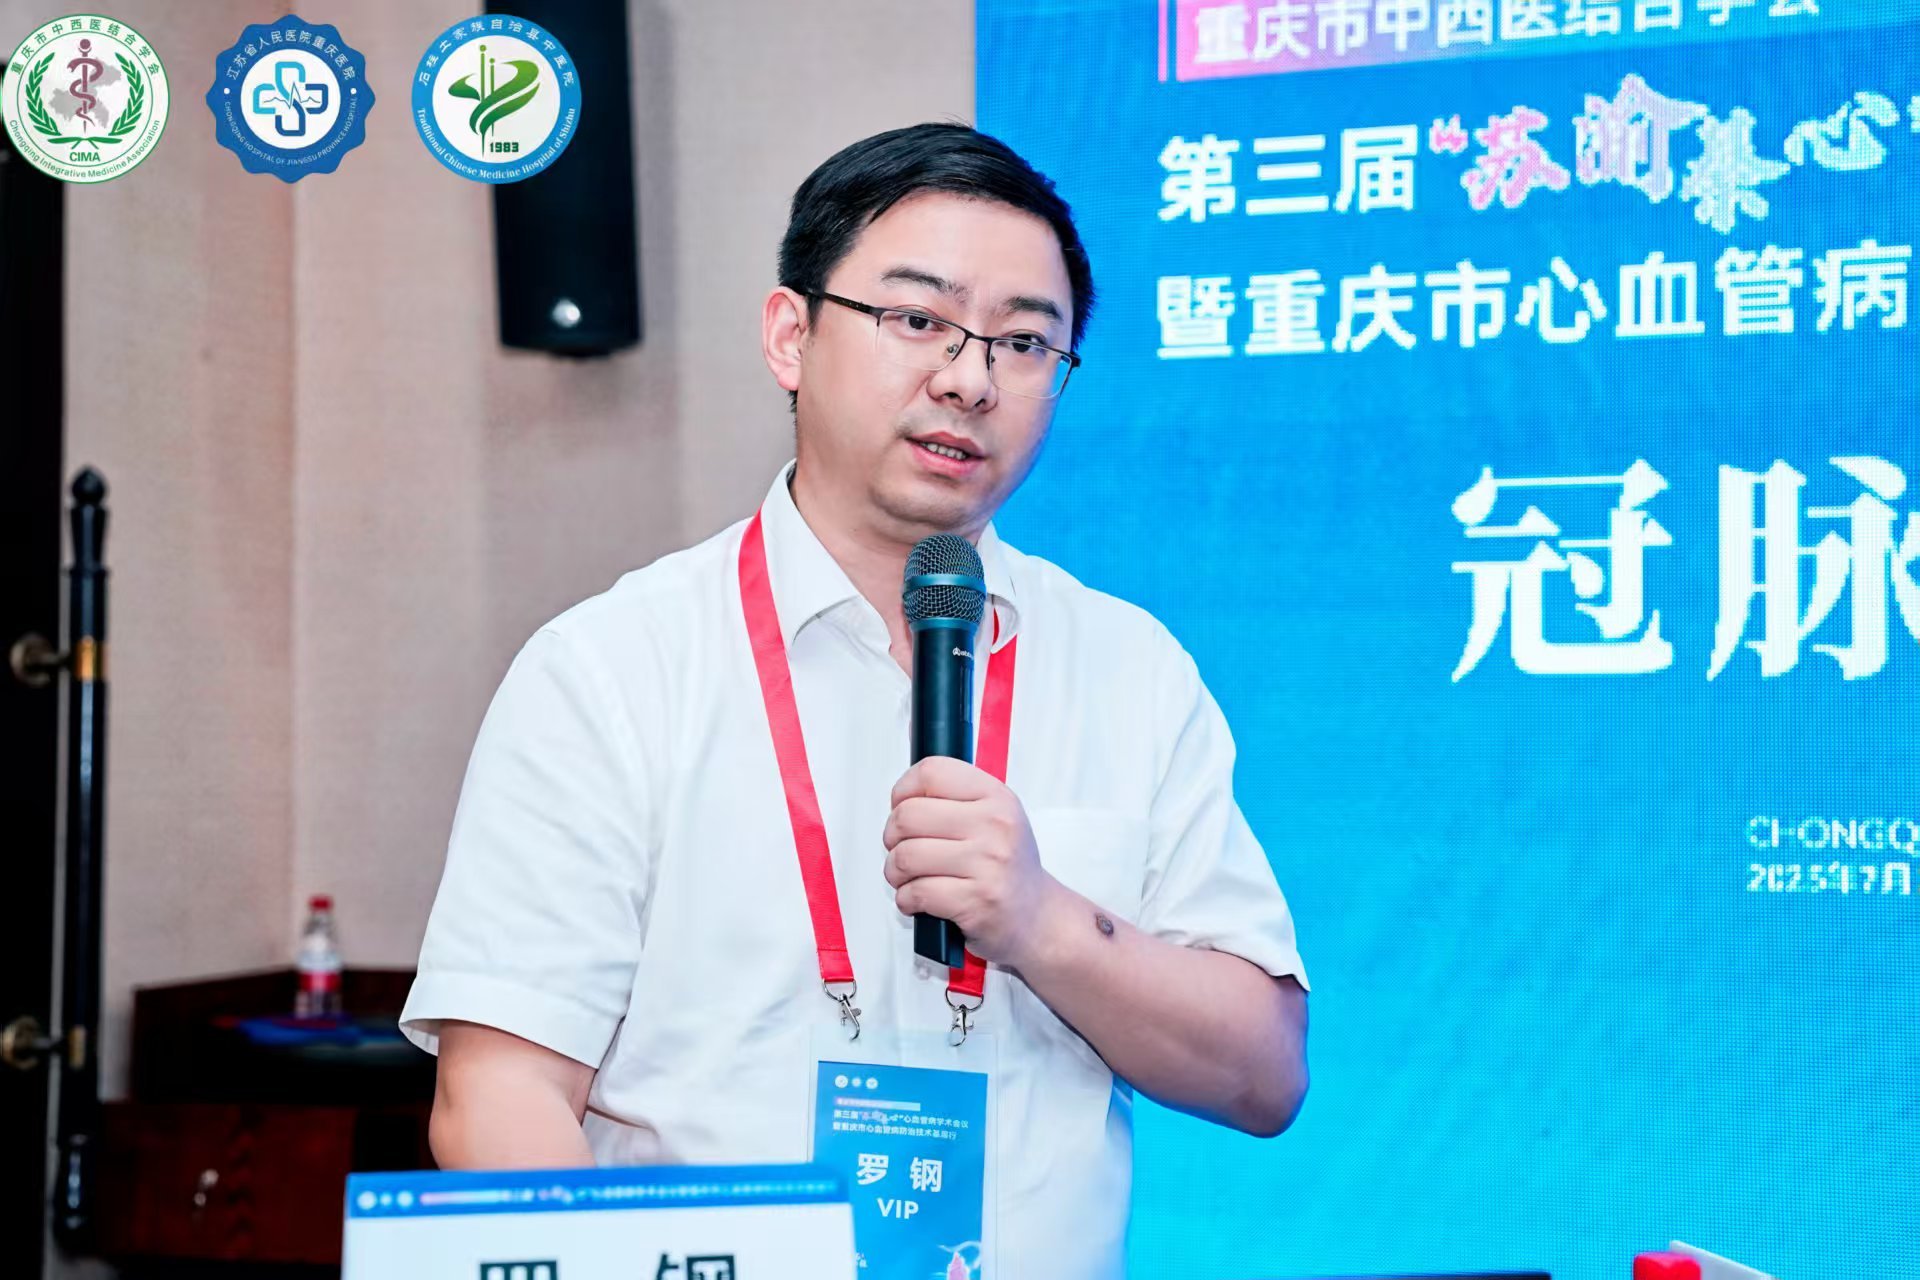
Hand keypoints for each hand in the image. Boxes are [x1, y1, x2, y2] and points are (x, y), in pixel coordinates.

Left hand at [882, 756, 1063, 969]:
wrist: (1038, 916)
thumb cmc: (1006, 866)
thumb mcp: (995, 816)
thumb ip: (954, 798)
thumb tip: (902, 794)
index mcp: (996, 797)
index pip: (932, 773)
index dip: (904, 791)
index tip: (902, 806)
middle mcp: (995, 826)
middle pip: (908, 815)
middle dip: (892, 836)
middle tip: (901, 848)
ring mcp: (987, 864)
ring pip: (906, 857)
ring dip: (895, 872)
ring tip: (908, 877)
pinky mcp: (976, 901)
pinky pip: (915, 893)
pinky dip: (906, 900)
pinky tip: (919, 899)